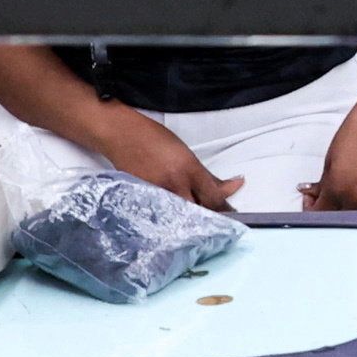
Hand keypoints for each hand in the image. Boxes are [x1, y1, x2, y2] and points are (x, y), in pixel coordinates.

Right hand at [120, 118, 241, 209]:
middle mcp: (173, 185)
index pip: (213, 197)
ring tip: (199, 220)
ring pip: (181, 217)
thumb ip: (206, 176)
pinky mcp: (142, 202)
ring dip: (192, 220)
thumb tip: (227, 188)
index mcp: (189, 169)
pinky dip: (173, 219)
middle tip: (218, 218)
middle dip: (209, 216)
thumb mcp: (187, 154)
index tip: (233, 209)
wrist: (123, 137)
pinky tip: (178, 219)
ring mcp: (157, 195)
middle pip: (198, 211)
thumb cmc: (157, 140)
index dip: (226, 206)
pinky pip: (163, 216)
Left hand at [305, 77, 356, 211]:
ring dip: (339, 210)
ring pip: (351, 216)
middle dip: (323, 211)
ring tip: (333, 195)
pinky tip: (348, 195)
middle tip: (317, 198)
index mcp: (340, 188)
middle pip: (335, 218)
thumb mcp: (330, 159)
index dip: (309, 209)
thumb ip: (322, 184)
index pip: (319, 213)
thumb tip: (315, 195)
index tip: (308, 199)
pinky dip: (354, 206)